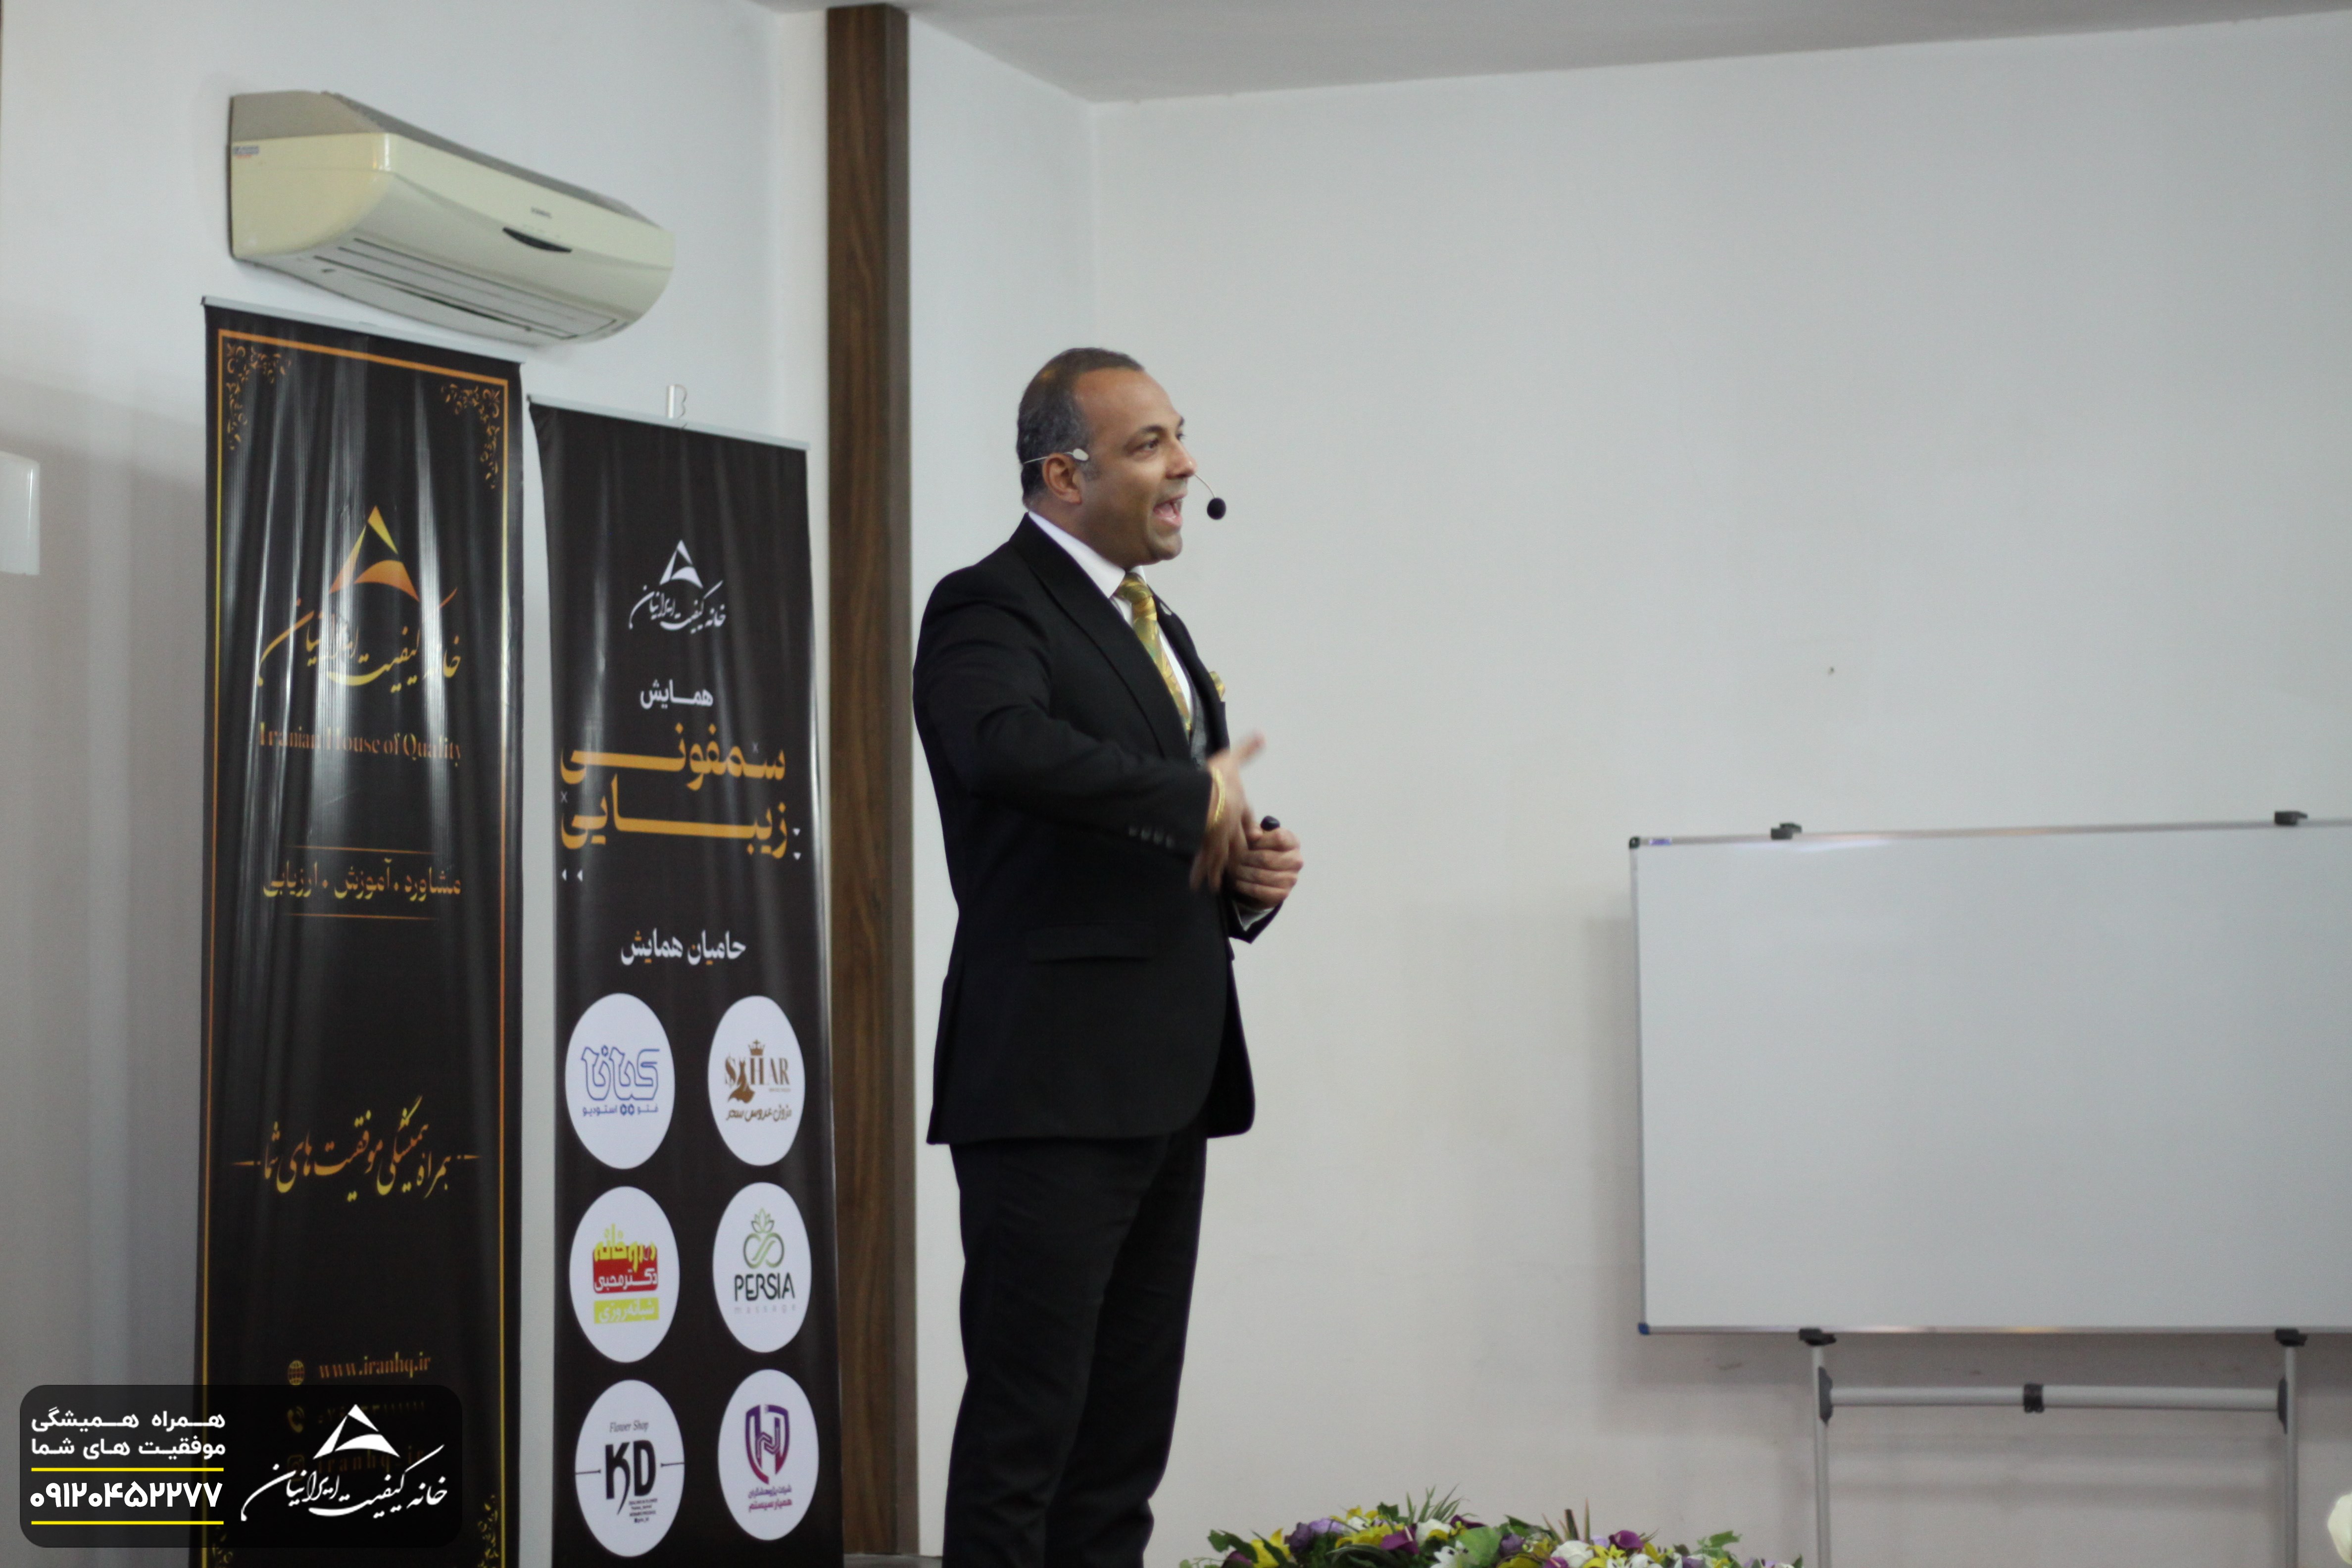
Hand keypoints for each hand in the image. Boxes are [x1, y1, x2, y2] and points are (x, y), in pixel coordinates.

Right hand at [1190, 733, 1261, 890]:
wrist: (1203, 798)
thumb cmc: (1217, 779)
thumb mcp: (1232, 759)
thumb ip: (1247, 749)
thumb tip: (1263, 735)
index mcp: (1237, 808)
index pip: (1246, 820)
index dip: (1249, 829)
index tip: (1253, 838)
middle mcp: (1229, 826)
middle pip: (1236, 846)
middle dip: (1235, 859)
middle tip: (1235, 871)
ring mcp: (1216, 838)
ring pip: (1219, 858)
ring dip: (1217, 872)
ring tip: (1213, 886)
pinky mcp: (1202, 844)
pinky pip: (1201, 862)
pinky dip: (1198, 874)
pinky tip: (1194, 884)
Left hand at [1227, 820, 1301, 910]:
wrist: (1263, 874)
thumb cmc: (1259, 849)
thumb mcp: (1256, 835)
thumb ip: (1253, 829)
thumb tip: (1254, 835)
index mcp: (1293, 841)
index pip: (1278, 838)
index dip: (1259, 840)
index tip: (1246, 842)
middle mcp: (1296, 860)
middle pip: (1266, 858)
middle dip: (1245, 858)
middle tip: (1231, 858)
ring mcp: (1291, 878)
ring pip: (1261, 875)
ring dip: (1243, 873)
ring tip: (1232, 869)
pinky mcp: (1283, 893)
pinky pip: (1261, 891)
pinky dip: (1246, 887)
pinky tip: (1237, 882)